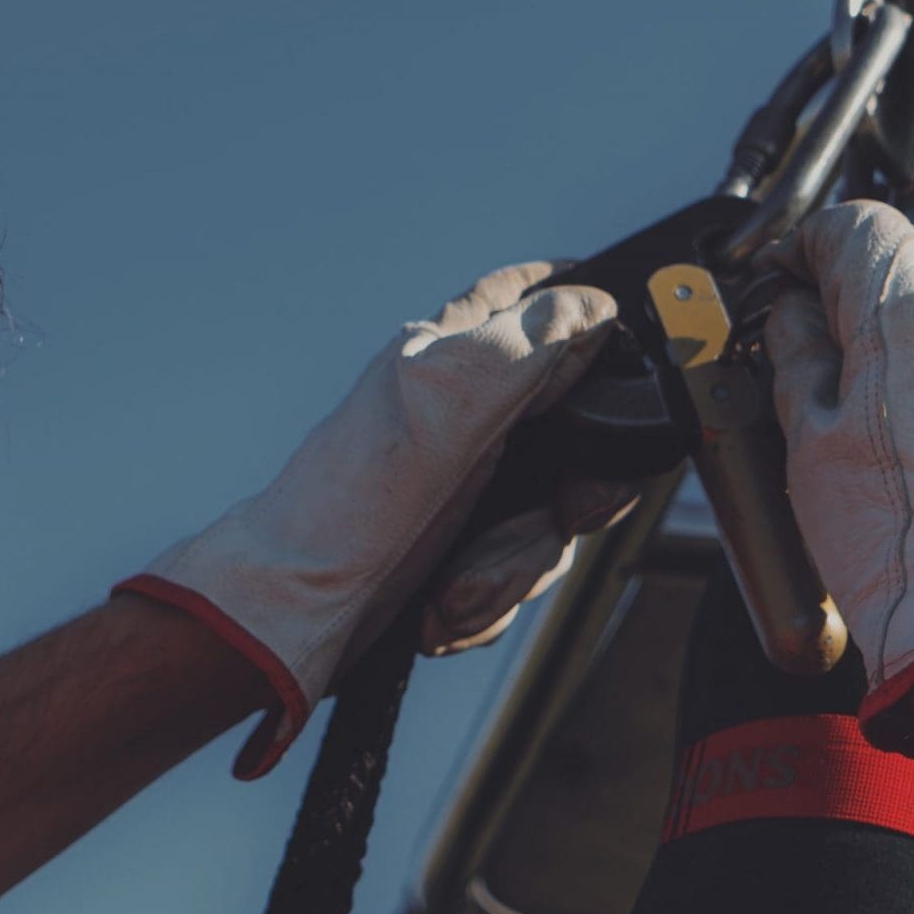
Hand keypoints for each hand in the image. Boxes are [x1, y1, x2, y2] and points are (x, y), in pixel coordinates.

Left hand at [120, 262, 626, 776]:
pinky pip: (518, 570)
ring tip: (461, 586)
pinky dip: (490, 601)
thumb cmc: (348, 505)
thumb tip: (590, 302)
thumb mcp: (443, 407)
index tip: (622, 361)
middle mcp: (466, 414)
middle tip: (553, 516)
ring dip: (515, 565)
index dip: (588, 318)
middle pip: (576, 429)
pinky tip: (446, 607)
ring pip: (551, 514)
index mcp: (456, 359)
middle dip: (570, 495)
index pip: (536, 301)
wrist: (292, 612)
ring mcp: (466, 481)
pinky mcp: (460, 543)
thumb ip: (521, 347)